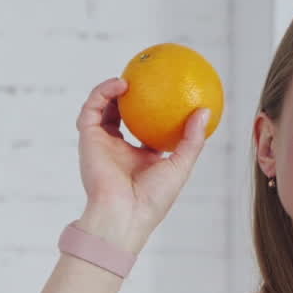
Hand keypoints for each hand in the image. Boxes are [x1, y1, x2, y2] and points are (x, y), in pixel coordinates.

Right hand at [75, 77, 209, 248]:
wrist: (123, 213)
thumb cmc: (153, 198)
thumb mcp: (180, 167)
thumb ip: (192, 140)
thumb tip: (204, 111)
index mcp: (141, 159)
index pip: (147, 132)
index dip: (155, 114)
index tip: (168, 96)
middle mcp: (120, 150)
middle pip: (122, 117)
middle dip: (130, 98)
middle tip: (145, 79)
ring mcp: (102, 144)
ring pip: (103, 109)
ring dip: (113, 91)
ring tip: (130, 79)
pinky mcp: (88, 139)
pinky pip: (92, 108)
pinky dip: (103, 92)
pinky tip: (121, 84)